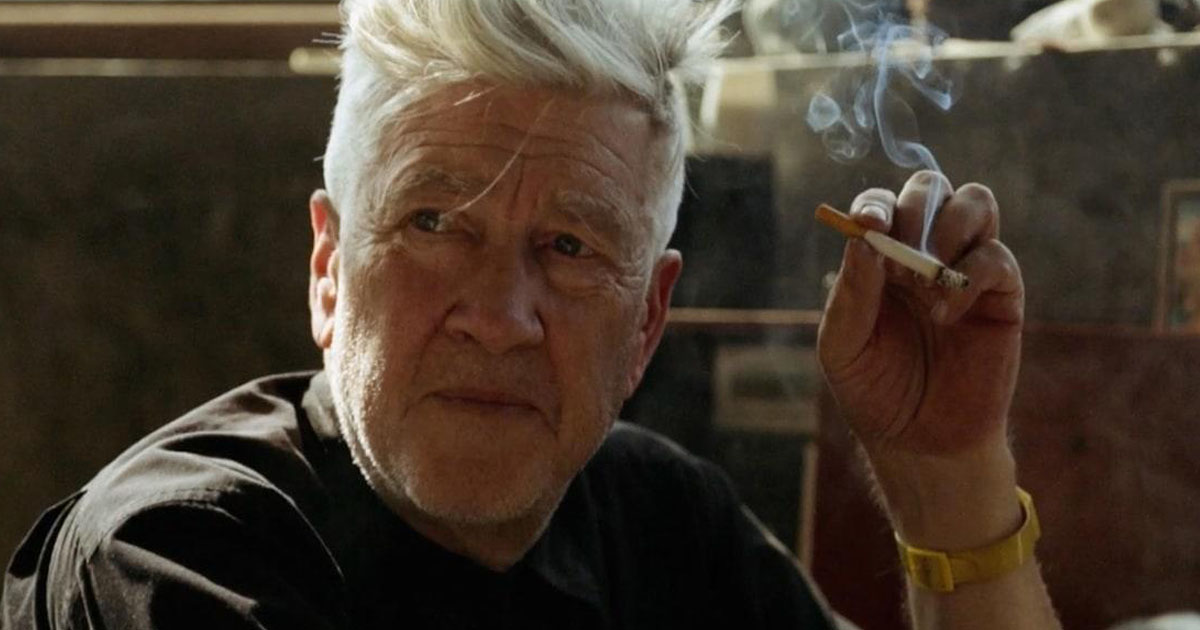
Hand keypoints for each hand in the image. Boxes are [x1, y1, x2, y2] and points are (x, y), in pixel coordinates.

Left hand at [817, 171, 1023, 456]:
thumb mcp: (843, 346)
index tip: (869, 224)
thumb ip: (851, 293)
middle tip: (902, 252)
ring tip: (926, 277)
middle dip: (916, 208)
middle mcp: (923, 252)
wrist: (919, 440)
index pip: (881, 206)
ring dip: (949, 227)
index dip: (876, 204)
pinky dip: (969, 275)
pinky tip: (943, 316)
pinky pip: (996, 257)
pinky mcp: (1001, 295)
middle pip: (930, 188)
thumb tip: (865, 238)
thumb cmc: (874, 390)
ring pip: (975, 202)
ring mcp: (965, 268)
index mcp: (879, 258)